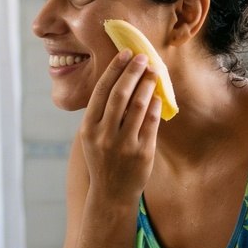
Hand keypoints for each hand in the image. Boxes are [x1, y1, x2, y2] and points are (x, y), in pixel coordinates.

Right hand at [78, 50, 161, 203]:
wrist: (111, 194)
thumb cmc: (102, 159)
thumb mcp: (93, 137)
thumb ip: (102, 113)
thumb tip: (120, 79)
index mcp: (89, 128)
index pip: (102, 91)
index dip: (115, 69)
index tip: (126, 53)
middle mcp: (104, 135)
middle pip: (120, 94)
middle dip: (133, 72)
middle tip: (143, 58)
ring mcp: (124, 145)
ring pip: (138, 105)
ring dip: (148, 85)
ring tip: (154, 73)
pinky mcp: (142, 153)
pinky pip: (152, 122)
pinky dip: (156, 105)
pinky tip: (158, 96)